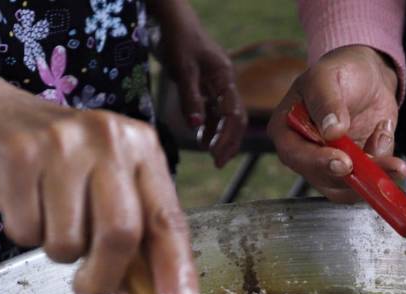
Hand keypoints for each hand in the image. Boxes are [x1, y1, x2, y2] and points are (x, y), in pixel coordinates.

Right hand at [0, 95, 196, 293]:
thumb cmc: (57, 165)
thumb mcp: (106, 187)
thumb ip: (135, 238)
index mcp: (142, 149)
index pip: (167, 219)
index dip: (176, 269)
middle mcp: (109, 139)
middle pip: (120, 234)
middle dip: (104, 277)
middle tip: (88, 286)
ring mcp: (63, 142)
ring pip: (68, 241)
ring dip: (58, 252)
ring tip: (49, 220)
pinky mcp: (19, 153)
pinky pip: (27, 230)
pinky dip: (24, 234)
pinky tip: (23, 203)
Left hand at [152, 0, 244, 167]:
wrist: (170, 18)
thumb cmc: (177, 38)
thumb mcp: (183, 68)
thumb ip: (191, 98)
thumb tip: (197, 127)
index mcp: (225, 77)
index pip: (234, 114)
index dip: (228, 138)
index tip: (216, 157)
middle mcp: (224, 82)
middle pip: (235, 118)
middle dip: (228, 141)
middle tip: (217, 163)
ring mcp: (215, 84)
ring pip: (223, 116)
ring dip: (218, 136)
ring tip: (210, 154)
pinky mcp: (204, 84)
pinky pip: (212, 110)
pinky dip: (208, 125)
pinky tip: (201, 138)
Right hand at [268, 45, 405, 201]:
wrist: (368, 76)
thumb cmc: (339, 70)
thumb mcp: (327, 77)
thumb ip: (326, 102)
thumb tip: (331, 131)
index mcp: (286, 130)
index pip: (294, 155)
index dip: (318, 163)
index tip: (343, 162)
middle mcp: (305, 153)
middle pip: (323, 178)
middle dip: (354, 174)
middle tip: (378, 164)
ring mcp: (330, 165)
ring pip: (348, 187)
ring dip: (374, 173)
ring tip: (386, 140)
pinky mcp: (354, 170)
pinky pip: (369, 180)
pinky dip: (383, 163)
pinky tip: (383, 131)